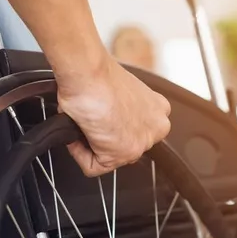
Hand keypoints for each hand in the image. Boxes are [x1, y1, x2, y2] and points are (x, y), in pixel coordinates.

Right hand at [57, 57, 170, 176]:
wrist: (88, 71)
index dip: (111, 126)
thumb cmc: (97, 74)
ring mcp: (140, 143)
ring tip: (83, 122)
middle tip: (89, 121)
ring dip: (89, 144)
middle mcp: (156, 128)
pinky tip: (79, 130)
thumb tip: (105, 121)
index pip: (134, 131)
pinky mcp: (120, 154)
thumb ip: (121, 111)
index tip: (100, 117)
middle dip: (102, 138)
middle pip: (122, 146)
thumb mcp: (120, 93)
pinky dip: (78, 153)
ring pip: (107, 157)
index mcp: (158, 110)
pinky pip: (92, 166)